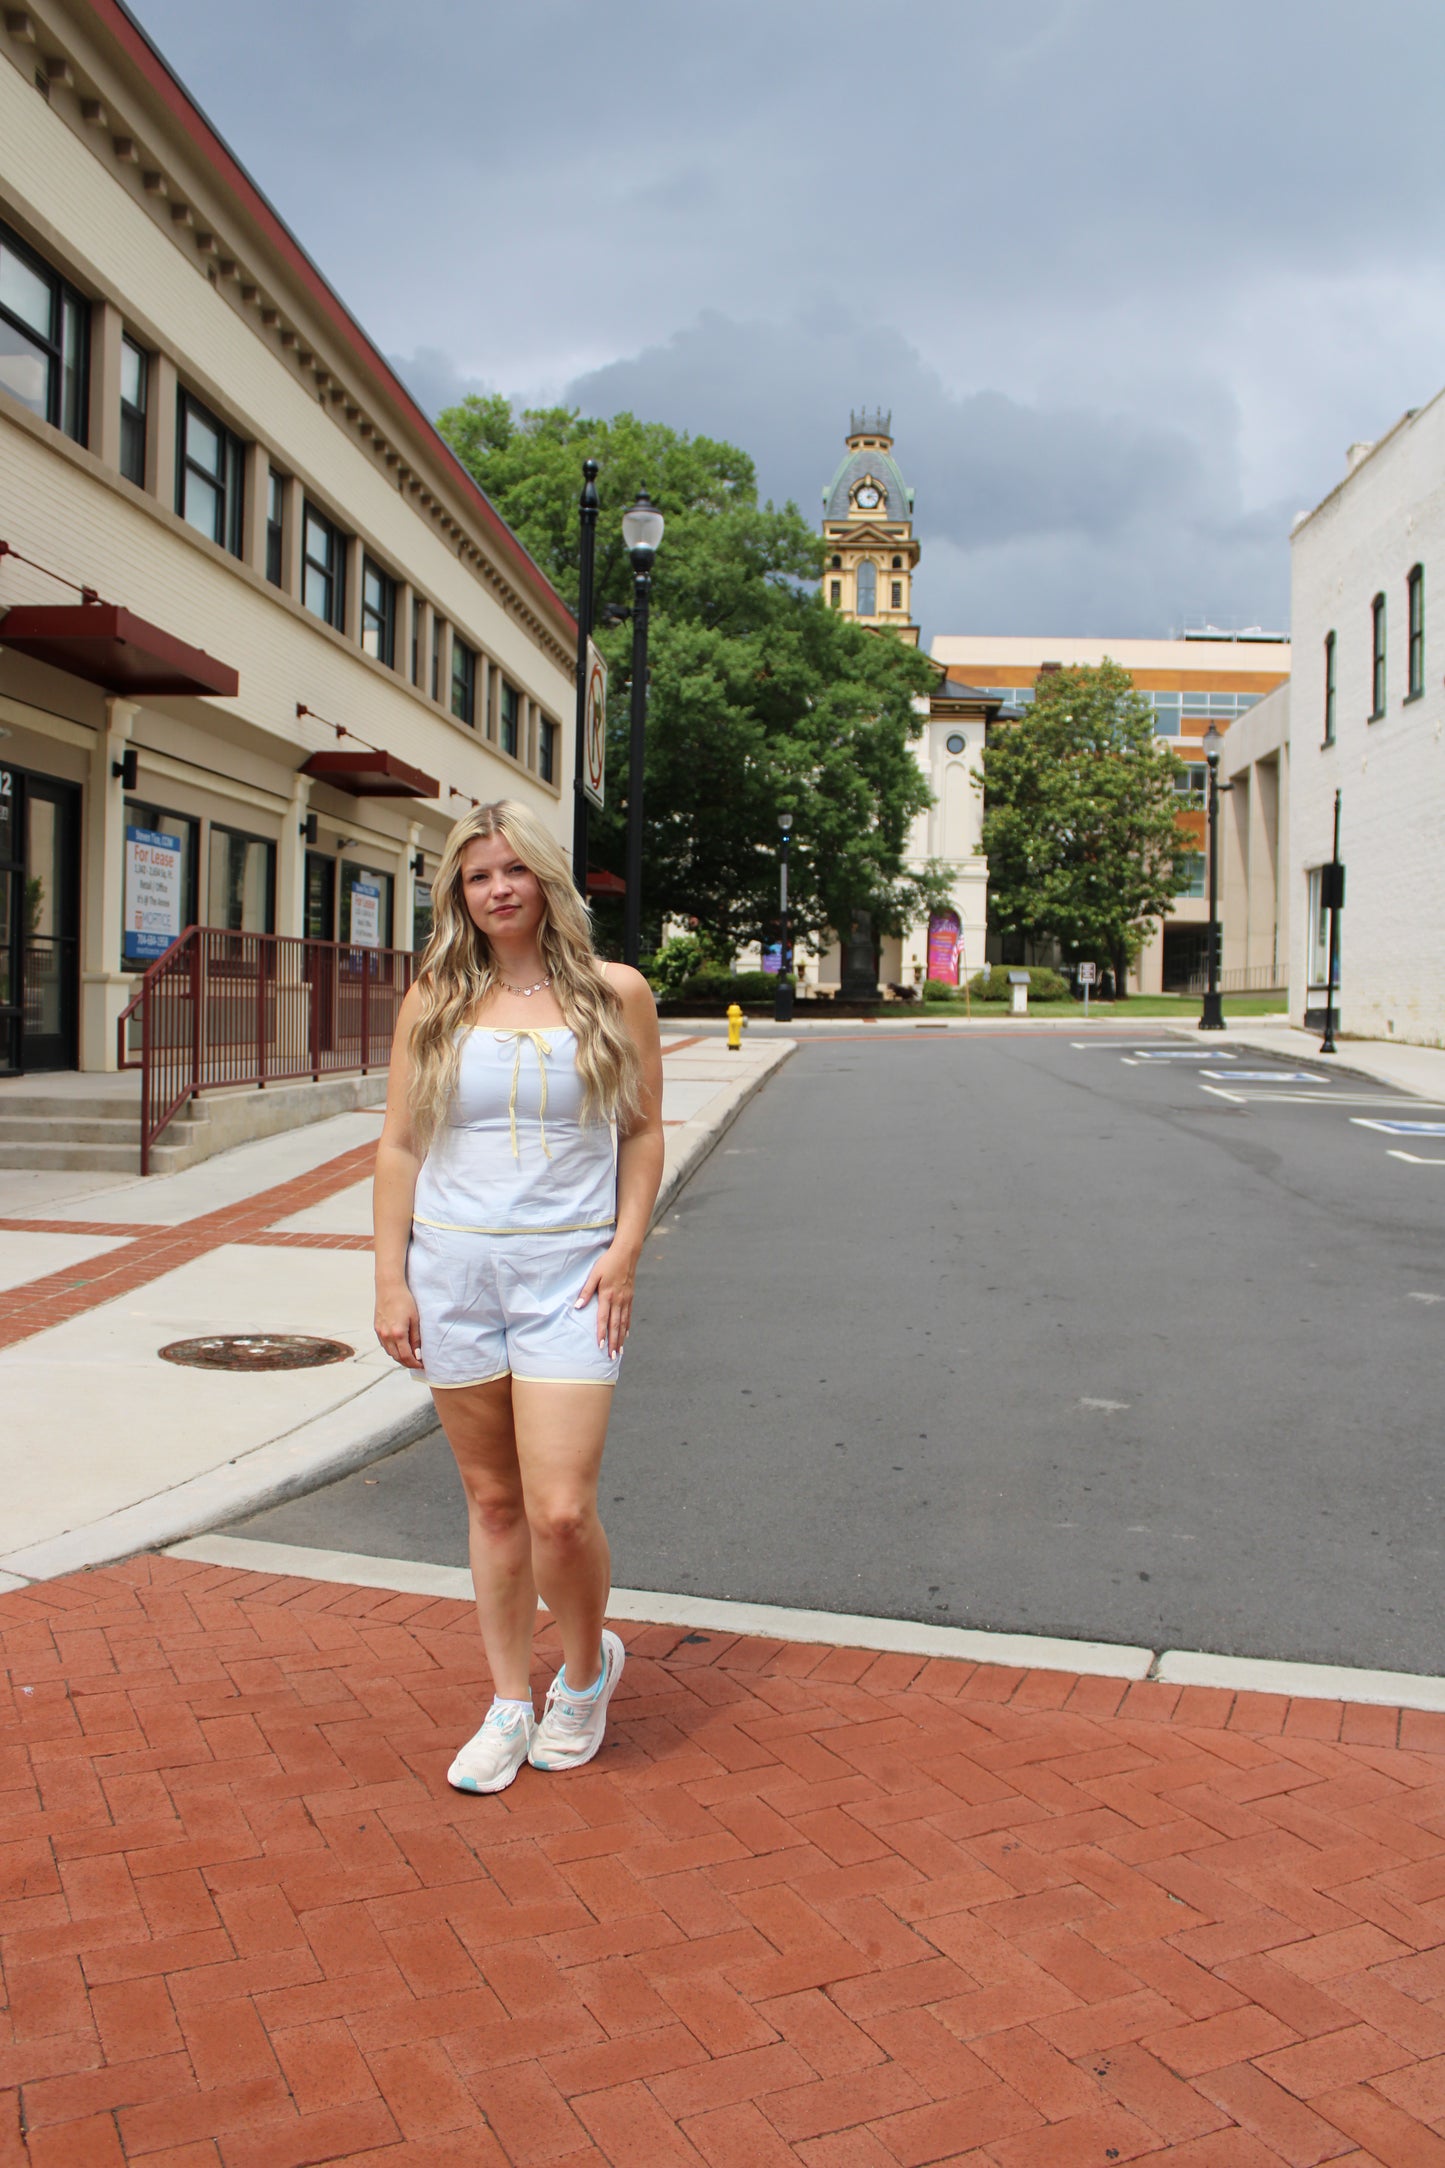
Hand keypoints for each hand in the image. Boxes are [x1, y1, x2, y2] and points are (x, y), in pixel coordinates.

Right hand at [375, 1283, 423, 1368]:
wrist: (389, 1288)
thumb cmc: (405, 1301)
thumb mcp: (415, 1319)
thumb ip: (416, 1338)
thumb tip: (418, 1354)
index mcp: (398, 1334)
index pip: (406, 1356)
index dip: (414, 1364)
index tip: (422, 1365)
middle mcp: (386, 1335)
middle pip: (397, 1357)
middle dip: (407, 1363)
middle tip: (417, 1363)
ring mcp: (380, 1333)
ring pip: (389, 1352)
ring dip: (399, 1357)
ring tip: (410, 1355)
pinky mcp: (377, 1328)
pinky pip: (384, 1345)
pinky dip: (392, 1349)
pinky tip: (399, 1346)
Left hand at [577, 1242, 637, 1358]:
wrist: (626, 1254)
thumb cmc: (607, 1263)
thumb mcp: (594, 1275)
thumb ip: (586, 1291)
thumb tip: (578, 1306)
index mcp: (607, 1295)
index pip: (603, 1318)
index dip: (601, 1333)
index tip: (600, 1345)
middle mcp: (618, 1300)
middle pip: (615, 1325)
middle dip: (613, 1342)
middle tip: (612, 1356)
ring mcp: (625, 1300)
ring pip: (623, 1323)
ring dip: (621, 1338)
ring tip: (619, 1351)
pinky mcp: (630, 1297)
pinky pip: (628, 1315)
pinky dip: (627, 1327)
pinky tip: (626, 1335)